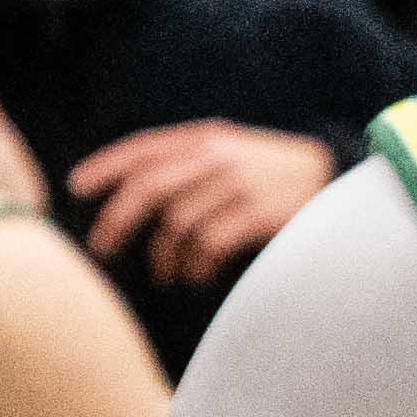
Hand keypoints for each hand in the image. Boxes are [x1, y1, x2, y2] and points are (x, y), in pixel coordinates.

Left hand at [62, 121, 333, 285]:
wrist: (338, 182)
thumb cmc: (274, 179)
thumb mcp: (234, 155)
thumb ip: (190, 165)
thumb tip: (133, 197)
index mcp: (208, 138)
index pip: (145, 148)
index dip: (106, 166)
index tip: (77, 187)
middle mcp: (218, 155)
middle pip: (149, 187)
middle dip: (117, 221)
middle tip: (103, 250)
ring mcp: (239, 184)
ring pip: (176, 223)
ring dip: (164, 258)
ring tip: (169, 277)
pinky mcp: (259, 214)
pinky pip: (207, 245)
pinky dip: (196, 268)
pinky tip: (199, 278)